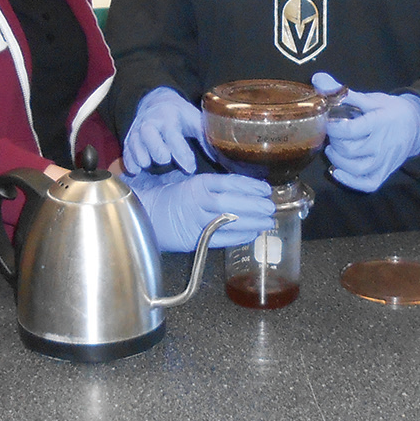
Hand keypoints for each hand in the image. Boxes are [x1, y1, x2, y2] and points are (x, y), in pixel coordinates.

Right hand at [123, 87, 204, 173]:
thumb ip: (206, 138)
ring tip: (152, 165)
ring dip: (144, 159)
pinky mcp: (128, 140)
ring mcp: (137, 132)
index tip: (190, 168)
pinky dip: (132, 164)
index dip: (182, 154)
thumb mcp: (195, 120)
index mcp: (168, 117)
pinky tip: (139, 170)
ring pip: (136, 148)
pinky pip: (126, 155)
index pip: (174, 136)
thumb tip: (221, 158)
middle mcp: (150, 123)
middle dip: (160, 154)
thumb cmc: (179, 115)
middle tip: (167, 161)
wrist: (155, 102)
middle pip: (150, 141)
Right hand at [123, 168, 274, 249]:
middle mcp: (197, 200)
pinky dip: (239, 236)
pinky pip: (221, 238)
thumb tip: (245, 187)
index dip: (249, 185)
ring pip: (228, 221)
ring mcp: (195, 220)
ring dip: (251, 222)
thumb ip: (213, 185)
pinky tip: (252, 234)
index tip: (265, 189)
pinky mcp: (194, 238)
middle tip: (271, 206)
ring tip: (268, 222)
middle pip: (230, 202)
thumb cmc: (172, 196)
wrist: (148, 214)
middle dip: (253, 204)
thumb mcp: (190, 182)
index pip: (228, 182)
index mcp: (197, 183)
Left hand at [312, 72, 419, 192]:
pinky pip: (368, 184)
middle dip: (334, 143)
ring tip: (332, 150)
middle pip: (351, 151)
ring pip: (358, 169)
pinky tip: (338, 171)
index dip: (333, 127)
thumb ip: (341, 92)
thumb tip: (317, 79)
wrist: (417, 125)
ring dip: (339, 161)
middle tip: (330, 135)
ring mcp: (385, 161)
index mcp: (379, 123)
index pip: (351, 130)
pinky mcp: (385, 172)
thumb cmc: (390, 110)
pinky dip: (351, 181)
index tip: (326, 121)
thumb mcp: (369, 98)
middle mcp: (383, 144)